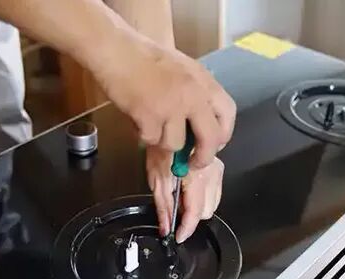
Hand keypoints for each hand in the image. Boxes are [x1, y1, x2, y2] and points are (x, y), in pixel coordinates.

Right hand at [90, 32, 235, 168]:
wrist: (116, 50)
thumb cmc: (144, 57)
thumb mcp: (182, 70)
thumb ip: (194, 94)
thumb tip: (197, 126)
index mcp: (203, 81)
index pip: (228, 113)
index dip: (223, 134)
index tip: (214, 144)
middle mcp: (193, 95)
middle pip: (210, 138)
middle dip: (203, 156)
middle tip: (193, 162)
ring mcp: (172, 107)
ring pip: (175, 144)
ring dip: (162, 140)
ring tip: (150, 122)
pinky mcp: (150, 116)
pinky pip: (151, 140)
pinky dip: (142, 134)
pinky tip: (137, 118)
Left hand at [146, 147, 223, 242]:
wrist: (173, 124)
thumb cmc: (162, 146)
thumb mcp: (156, 178)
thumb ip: (163, 206)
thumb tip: (166, 228)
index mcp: (195, 176)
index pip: (195, 212)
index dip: (186, 228)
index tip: (179, 236)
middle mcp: (211, 174)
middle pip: (206, 211)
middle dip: (190, 214)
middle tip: (176, 205)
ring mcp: (218, 170)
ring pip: (212, 204)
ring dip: (198, 205)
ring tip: (183, 193)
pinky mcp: (220, 167)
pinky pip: (215, 193)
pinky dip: (203, 196)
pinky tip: (191, 186)